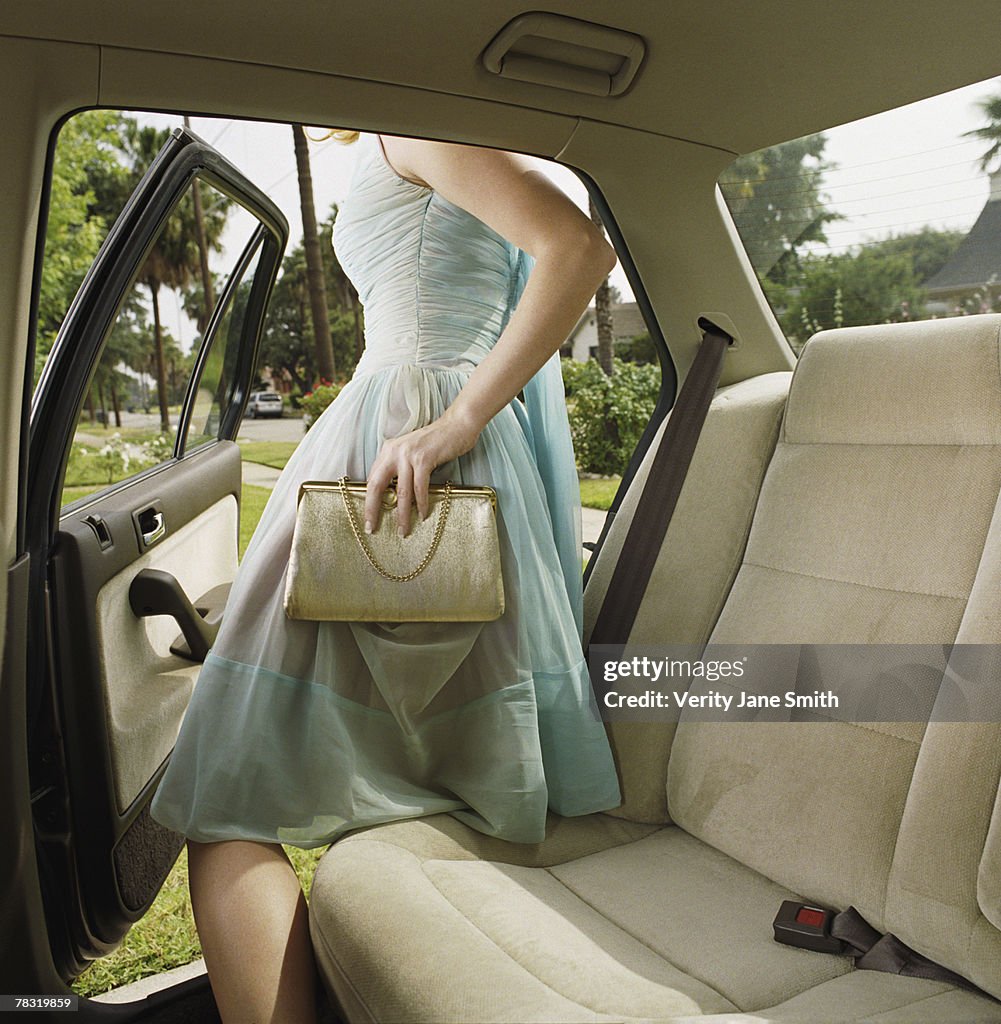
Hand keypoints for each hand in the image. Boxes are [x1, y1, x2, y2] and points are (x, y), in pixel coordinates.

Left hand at [364, 406, 481, 536]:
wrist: (457, 425)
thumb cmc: (437, 442)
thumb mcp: (411, 452)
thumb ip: (400, 468)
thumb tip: (394, 495)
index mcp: (388, 450)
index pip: (372, 479)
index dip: (368, 501)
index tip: (369, 519)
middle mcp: (394, 451)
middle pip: (377, 485)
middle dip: (373, 509)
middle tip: (372, 528)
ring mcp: (408, 454)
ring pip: (401, 491)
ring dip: (402, 514)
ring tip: (404, 530)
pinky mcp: (424, 459)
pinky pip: (420, 487)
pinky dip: (421, 503)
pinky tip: (423, 514)